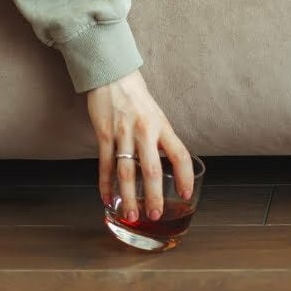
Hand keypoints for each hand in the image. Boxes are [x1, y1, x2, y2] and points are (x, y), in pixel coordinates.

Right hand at [86, 68, 193, 222]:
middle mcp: (145, 131)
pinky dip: (106, 184)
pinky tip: (108, 199)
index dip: (185, 176)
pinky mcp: (104, 134)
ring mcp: (123, 133)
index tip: (185, 194)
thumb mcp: (157, 116)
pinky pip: (105, 164)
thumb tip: (168, 167)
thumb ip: (161, 140)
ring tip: (132, 215)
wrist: (113, 75)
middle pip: (152, 169)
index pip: (180, 155)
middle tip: (155, 215)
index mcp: (162, 127)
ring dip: (129, 197)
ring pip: (127, 171)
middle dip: (154, 196)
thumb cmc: (137, 98)